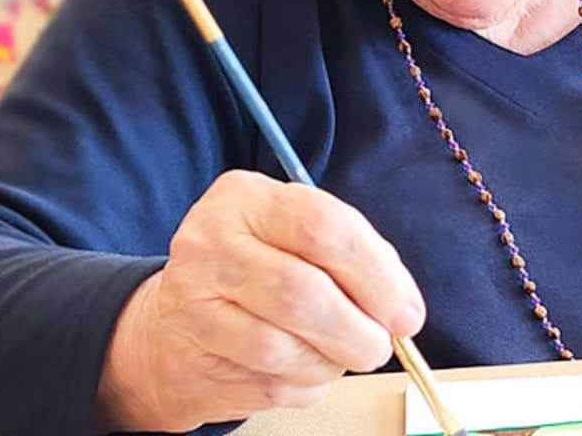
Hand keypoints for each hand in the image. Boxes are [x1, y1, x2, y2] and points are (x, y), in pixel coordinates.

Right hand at [95, 169, 425, 431]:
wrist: (175, 323)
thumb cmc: (257, 269)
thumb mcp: (297, 235)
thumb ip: (351, 254)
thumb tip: (401, 306)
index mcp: (245, 198)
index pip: (322, 228)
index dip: (376, 275)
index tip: (407, 312)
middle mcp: (210, 245)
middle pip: (301, 293)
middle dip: (358, 330)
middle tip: (380, 345)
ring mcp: (194, 305)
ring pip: (284, 349)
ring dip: (332, 362)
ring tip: (342, 353)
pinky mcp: (194, 360)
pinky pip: (270, 383)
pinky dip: (306, 382)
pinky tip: (305, 366)